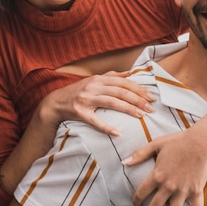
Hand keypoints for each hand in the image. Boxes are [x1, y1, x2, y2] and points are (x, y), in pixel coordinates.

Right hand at [38, 71, 154, 135]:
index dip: (138, 89)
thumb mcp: (93, 80)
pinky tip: (117, 133)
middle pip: (120, 92)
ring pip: (111, 103)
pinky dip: (106, 127)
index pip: (123, 82)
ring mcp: (86, 99)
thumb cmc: (78, 91)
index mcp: (99, 79)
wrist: (55, 102)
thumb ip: (111, 76)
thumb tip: (129, 73)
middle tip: (151, 108)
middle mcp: (93, 87)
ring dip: (128, 109)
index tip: (151, 96)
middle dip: (138, 99)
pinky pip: (95, 121)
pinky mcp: (79, 112)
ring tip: (141, 115)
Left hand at [124, 130, 206, 205]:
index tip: (135, 204)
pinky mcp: (195, 192)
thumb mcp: (156, 144)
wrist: (200, 143)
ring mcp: (182, 191)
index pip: (142, 192)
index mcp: (157, 175)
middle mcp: (168, 186)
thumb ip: (139, 154)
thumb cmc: (178, 142)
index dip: (136, 200)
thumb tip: (124, 162)